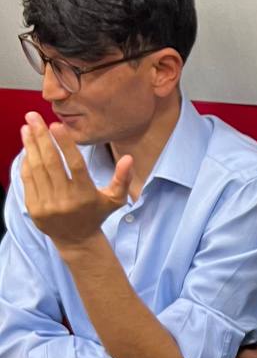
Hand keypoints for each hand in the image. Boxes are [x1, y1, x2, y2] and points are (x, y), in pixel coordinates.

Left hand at [19, 111, 132, 248]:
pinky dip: (26, 161)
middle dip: (41, 137)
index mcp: (86, 196)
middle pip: (51, 163)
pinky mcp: (34, 208)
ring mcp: (48, 205)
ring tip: (28, 127)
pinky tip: (27, 147)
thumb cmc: (96, 214)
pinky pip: (28, 179)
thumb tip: (128, 158)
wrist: (77, 240)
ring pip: (36, 169)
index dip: (65, 145)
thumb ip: (122, 178)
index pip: (75, 166)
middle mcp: (66, 201)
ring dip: (30, 145)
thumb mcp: (114, 199)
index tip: (55, 125)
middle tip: (33, 116)